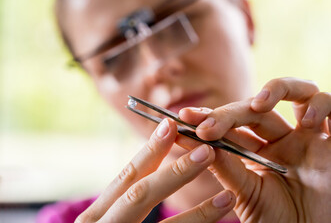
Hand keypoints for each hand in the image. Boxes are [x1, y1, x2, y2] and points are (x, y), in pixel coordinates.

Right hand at [76, 118, 235, 222]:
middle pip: (140, 194)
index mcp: (96, 218)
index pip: (127, 178)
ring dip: (199, 215)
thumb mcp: (107, 221)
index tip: (171, 126)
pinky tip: (220, 221)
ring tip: (227, 197)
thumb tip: (153, 166)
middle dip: (175, 172)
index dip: (150, 151)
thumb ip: (123, 202)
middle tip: (207, 152)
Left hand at [178, 77, 330, 222]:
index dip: (208, 119)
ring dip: (277, 89)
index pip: (232, 126)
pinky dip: (320, 105)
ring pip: (297, 92)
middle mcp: (281, 140)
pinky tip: (307, 123)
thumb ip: (226, 168)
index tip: (182, 119)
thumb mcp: (245, 193)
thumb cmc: (277, 221)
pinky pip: (330, 104)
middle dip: (228, 114)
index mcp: (258, 152)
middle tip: (205, 126)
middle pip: (255, 109)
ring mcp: (308, 137)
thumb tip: (198, 142)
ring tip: (259, 105)